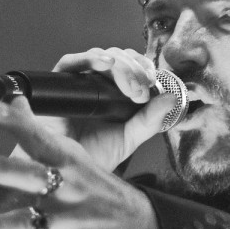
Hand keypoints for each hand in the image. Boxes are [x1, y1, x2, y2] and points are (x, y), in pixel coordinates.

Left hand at [0, 95, 160, 228]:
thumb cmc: (99, 190)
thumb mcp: (76, 158)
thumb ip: (39, 135)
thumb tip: (11, 98)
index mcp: (68, 165)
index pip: (40, 139)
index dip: (19, 123)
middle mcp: (66, 191)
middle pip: (31, 177)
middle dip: (3, 170)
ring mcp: (65, 223)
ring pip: (26, 223)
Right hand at [20, 46, 177, 173]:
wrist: (66, 172)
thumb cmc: (94, 156)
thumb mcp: (130, 139)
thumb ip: (151, 120)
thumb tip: (171, 98)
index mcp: (115, 93)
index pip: (132, 65)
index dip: (143, 66)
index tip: (153, 80)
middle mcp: (97, 84)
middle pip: (118, 57)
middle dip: (134, 68)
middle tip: (142, 89)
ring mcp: (79, 82)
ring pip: (100, 56)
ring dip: (120, 65)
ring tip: (130, 86)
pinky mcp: (58, 84)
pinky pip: (71, 62)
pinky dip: (90, 58)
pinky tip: (105, 64)